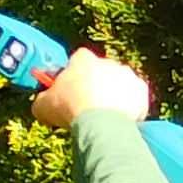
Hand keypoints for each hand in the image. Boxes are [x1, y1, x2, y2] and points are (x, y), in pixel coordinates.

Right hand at [30, 45, 152, 128]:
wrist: (100, 122)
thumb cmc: (70, 109)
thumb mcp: (43, 106)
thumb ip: (42, 100)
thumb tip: (41, 103)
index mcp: (83, 60)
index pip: (78, 59)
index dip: (74, 74)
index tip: (70, 89)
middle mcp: (107, 62)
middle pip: (100, 71)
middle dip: (95, 85)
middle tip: (88, 107)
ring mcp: (126, 75)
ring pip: (119, 84)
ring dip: (113, 96)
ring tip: (105, 117)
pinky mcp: (141, 90)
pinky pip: (135, 98)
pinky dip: (130, 107)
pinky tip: (120, 120)